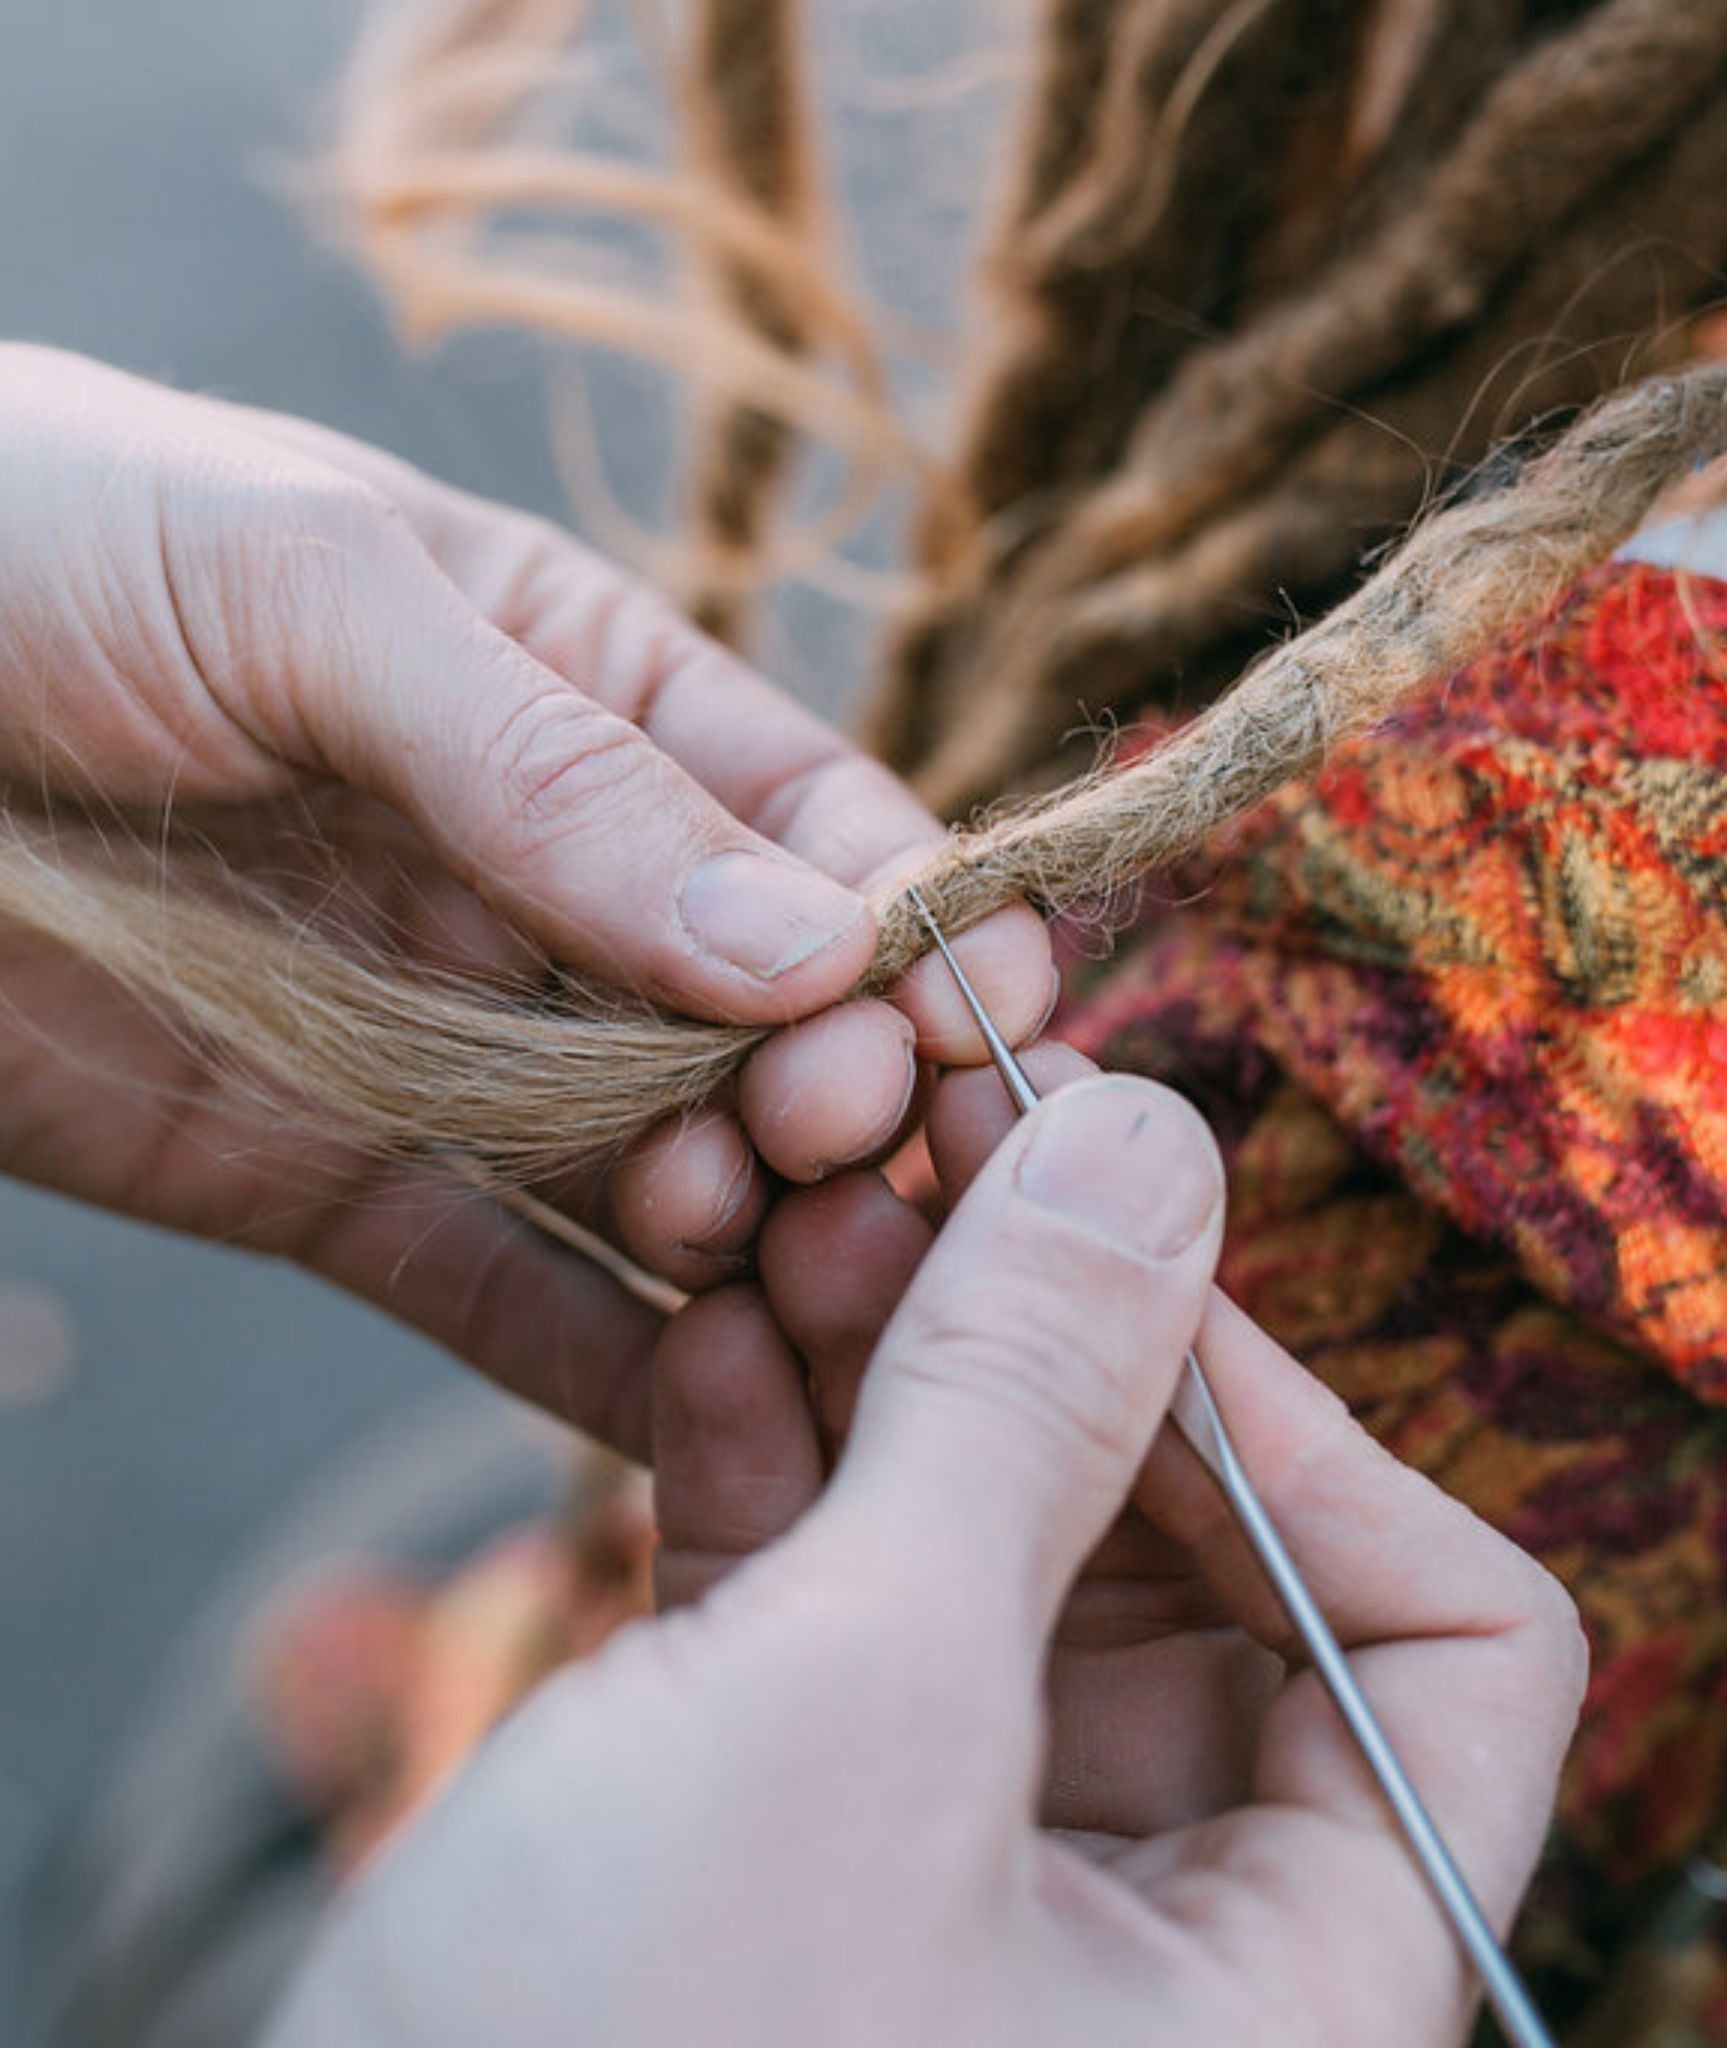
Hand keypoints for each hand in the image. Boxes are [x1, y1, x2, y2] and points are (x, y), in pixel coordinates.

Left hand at [0, 344, 1049, 1438]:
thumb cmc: (38, 544)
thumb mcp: (314, 588)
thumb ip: (562, 768)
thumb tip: (813, 949)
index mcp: (595, 700)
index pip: (815, 825)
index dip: (913, 925)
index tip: (968, 1022)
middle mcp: (558, 888)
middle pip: (769, 1023)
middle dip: (830, 1091)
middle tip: (827, 1147)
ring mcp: (459, 1046)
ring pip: (665, 1168)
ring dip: (738, 1231)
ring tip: (743, 1257)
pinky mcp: (338, 1181)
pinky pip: (505, 1287)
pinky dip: (607, 1358)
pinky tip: (695, 1412)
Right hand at [267, 1072, 1584, 2046]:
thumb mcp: (855, 1710)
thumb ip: (1022, 1401)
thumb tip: (1152, 1140)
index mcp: (1296, 1991)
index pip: (1456, 1649)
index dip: (1309, 1433)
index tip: (1130, 1274)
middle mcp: (1164, 1942)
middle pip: (1195, 1563)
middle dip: (1058, 1343)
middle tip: (937, 1148)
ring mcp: (972, 1883)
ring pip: (999, 1557)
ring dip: (903, 1364)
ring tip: (806, 1202)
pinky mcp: (800, 1848)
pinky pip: (849, 1615)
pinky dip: (787, 1465)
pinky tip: (712, 1332)